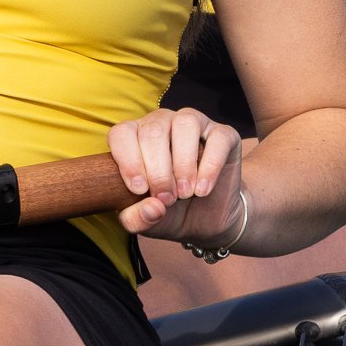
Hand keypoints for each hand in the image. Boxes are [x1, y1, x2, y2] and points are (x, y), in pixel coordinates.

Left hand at [107, 106, 247, 247]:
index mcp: (135, 137)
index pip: (122, 134)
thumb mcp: (146, 222)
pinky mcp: (223, 135)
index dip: (128, 160)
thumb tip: (151, 207)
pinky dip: (210, 166)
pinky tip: (203, 189)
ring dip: (183, 163)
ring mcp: (194, 124)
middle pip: (153, 131)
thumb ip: (137, 219)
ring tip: (185, 193)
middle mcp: (162, 123)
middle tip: (167, 198)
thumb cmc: (168, 211)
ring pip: (185, 124)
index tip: (139, 190)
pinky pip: (217, 139)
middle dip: (158, 170)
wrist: (207, 219)